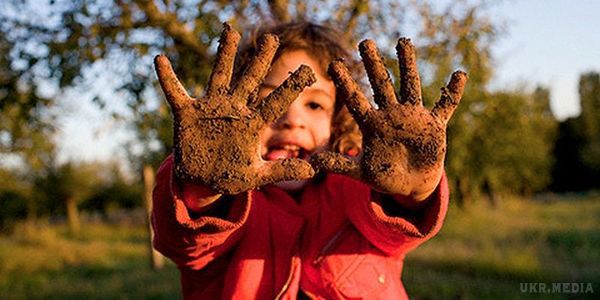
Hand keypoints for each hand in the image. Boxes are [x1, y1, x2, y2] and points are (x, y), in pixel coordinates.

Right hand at [155, 23, 315, 194]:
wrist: (201, 180)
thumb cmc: (231, 175)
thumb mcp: (257, 176)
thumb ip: (281, 170)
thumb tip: (312, 169)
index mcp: (251, 124)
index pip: (274, 103)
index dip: (291, 88)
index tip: (308, 71)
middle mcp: (233, 110)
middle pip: (250, 80)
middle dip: (260, 60)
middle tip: (272, 39)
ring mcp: (210, 108)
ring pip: (219, 76)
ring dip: (225, 54)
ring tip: (231, 31)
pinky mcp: (188, 114)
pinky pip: (176, 92)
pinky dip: (168, 78)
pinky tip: (161, 60)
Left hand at [311, 38, 466, 198]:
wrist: (411, 184)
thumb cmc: (385, 175)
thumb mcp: (360, 171)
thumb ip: (338, 164)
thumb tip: (311, 162)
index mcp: (372, 124)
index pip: (356, 100)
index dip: (346, 83)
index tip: (334, 64)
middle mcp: (391, 114)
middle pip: (381, 84)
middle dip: (373, 63)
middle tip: (365, 42)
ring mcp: (413, 117)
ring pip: (410, 85)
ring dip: (408, 64)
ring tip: (403, 41)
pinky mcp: (433, 125)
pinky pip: (445, 106)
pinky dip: (452, 92)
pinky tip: (459, 74)